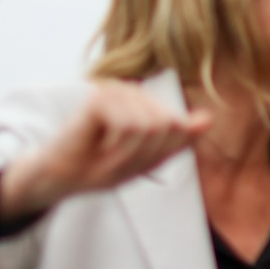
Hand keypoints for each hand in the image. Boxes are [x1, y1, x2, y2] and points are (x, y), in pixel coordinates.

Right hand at [0, 80, 211, 222]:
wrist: (59, 176)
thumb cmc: (100, 166)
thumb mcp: (148, 158)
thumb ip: (179, 138)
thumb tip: (210, 118)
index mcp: (145, 104)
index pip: (179, 127)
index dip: (160, 153)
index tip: (132, 159)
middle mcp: (131, 92)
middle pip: (169, 126)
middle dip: (146, 153)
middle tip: (117, 158)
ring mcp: (114, 92)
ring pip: (152, 127)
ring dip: (130, 152)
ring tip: (107, 152)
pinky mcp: (98, 98)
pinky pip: (131, 126)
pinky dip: (118, 145)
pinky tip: (98, 145)